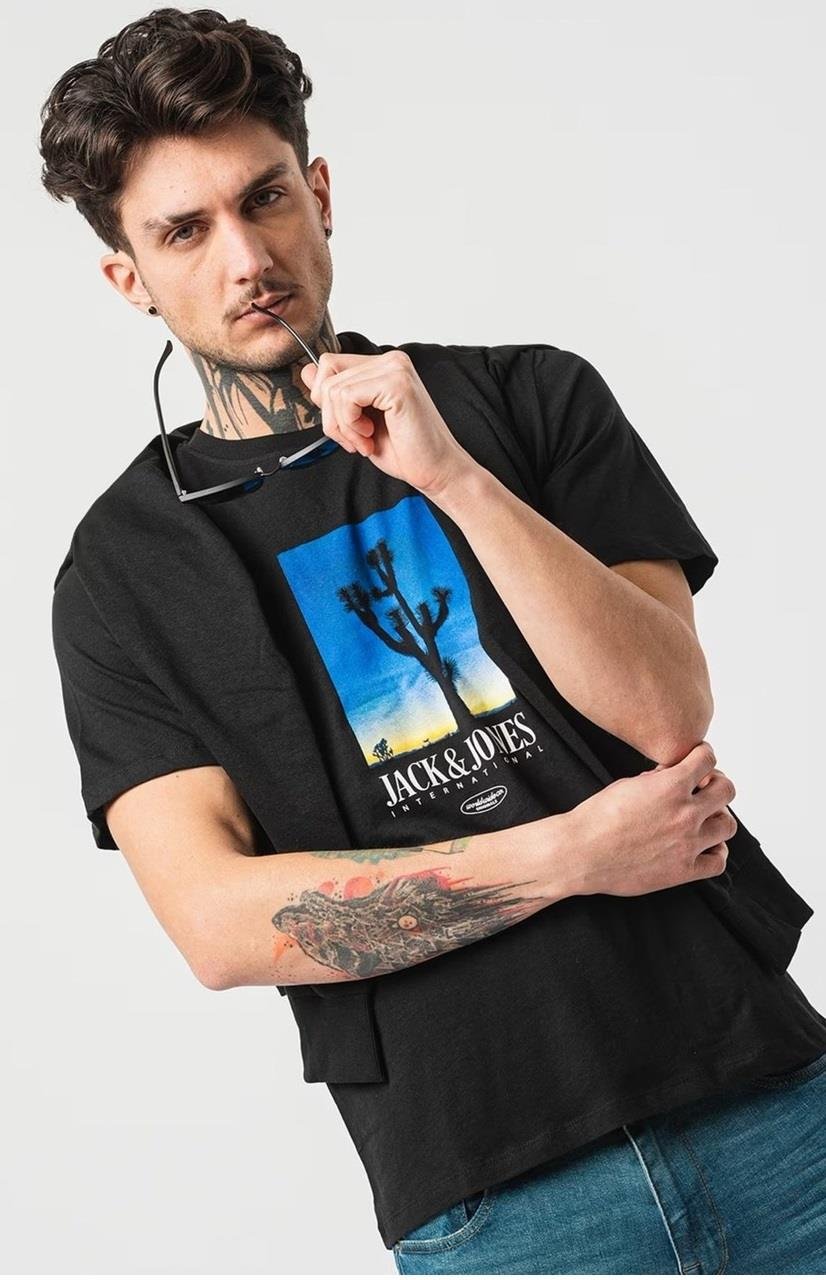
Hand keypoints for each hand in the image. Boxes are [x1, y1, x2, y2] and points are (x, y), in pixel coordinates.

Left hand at [299, 350, 477, 497]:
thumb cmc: (405, 450)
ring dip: (342, 425)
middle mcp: (391, 361)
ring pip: (334, 389)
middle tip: (354, 440)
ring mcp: (395, 369)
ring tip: (365, 441)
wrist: (436, 470)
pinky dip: (350, 424)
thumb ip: (336, 395)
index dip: (326, 400)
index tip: (347, 428)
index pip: (330, 364)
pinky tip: (370, 437)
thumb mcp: (358, 421)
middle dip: (331, 416)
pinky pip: (347, 397)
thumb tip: (307, 370)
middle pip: (327, 374)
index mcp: (383, 366)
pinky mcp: (396, 384)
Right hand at [562, 740, 737, 897]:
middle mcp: (685, 814)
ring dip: (719, 817)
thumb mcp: (626, 785)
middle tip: (705, 787)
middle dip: (717, 784)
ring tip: (705, 817)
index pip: (708, 760)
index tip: (700, 760)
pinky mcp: (683, 871)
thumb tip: (669, 776)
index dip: (705, 755)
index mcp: (670, 787)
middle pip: (727, 790)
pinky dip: (716, 852)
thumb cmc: (597, 818)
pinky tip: (705, 846)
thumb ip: (656, 780)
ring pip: (728, 825)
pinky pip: (718, 862)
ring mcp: (687, 844)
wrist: (581, 853)